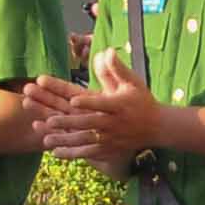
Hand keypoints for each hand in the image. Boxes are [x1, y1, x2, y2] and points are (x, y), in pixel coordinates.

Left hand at [29, 48, 165, 165]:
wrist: (158, 127)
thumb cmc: (141, 100)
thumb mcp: (133, 82)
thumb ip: (117, 68)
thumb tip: (107, 51)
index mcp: (119, 105)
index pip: (102, 103)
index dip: (88, 103)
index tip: (72, 100)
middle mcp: (114, 122)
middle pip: (90, 123)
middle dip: (70, 122)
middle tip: (50, 121)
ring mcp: (111, 138)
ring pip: (86, 140)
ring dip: (66, 140)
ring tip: (46, 138)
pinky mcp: (109, 149)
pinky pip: (89, 152)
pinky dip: (73, 154)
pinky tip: (55, 152)